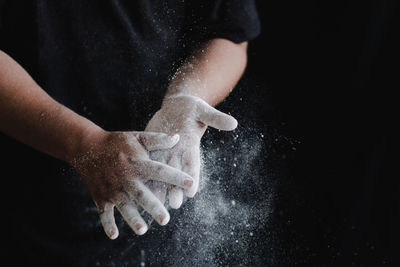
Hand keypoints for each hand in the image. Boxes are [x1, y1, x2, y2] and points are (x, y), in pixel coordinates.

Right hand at [71, 130, 193, 238]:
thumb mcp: (137, 137)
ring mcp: (112, 189)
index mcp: (137, 163)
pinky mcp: (100, 196)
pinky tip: (114, 235)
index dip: (176, 176)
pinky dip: (107, 224)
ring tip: (142, 230)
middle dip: (153, 207)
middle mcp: (125, 177)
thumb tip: (177, 138)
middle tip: (165, 219)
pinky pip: (104, 212)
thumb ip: (157, 140)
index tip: (191, 184)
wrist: (86, 146)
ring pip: (124, 206)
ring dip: (132, 219)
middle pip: (141, 194)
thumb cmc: (116, 142)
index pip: (159, 170)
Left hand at [145, 94, 236, 207]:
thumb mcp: (203, 110)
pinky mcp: (152, 147)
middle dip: (176, 189)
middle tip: (175, 204)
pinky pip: (148, 163)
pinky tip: (139, 188)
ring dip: (159, 188)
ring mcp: (164, 152)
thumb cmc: (193, 108)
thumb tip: (233, 123)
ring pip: (161, 173)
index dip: (192, 177)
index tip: (191, 191)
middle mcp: (178, 153)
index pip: (192, 163)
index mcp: (190, 145)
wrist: (177, 106)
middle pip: (177, 174)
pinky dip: (145, 175)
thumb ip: (216, 118)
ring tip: (156, 204)